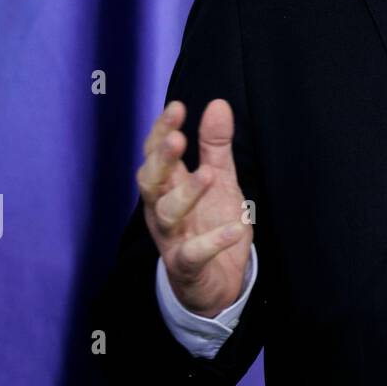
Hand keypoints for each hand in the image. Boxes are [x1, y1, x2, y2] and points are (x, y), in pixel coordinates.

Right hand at [137, 98, 252, 316]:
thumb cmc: (210, 222)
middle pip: (150, 182)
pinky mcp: (187, 267)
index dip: (161, 131)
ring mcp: (172, 239)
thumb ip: (215, 145)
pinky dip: (213, 241)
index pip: (155, 154)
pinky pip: (194, 254)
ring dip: (186, 194)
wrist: (216, 281)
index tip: (177, 107)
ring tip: (208, 175)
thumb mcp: (219, 179)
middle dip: (162, 160)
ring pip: (167, 215)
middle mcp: (163, 210)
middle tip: (177, 138)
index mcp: (168, 186)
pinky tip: (235, 228)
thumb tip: (218, 104)